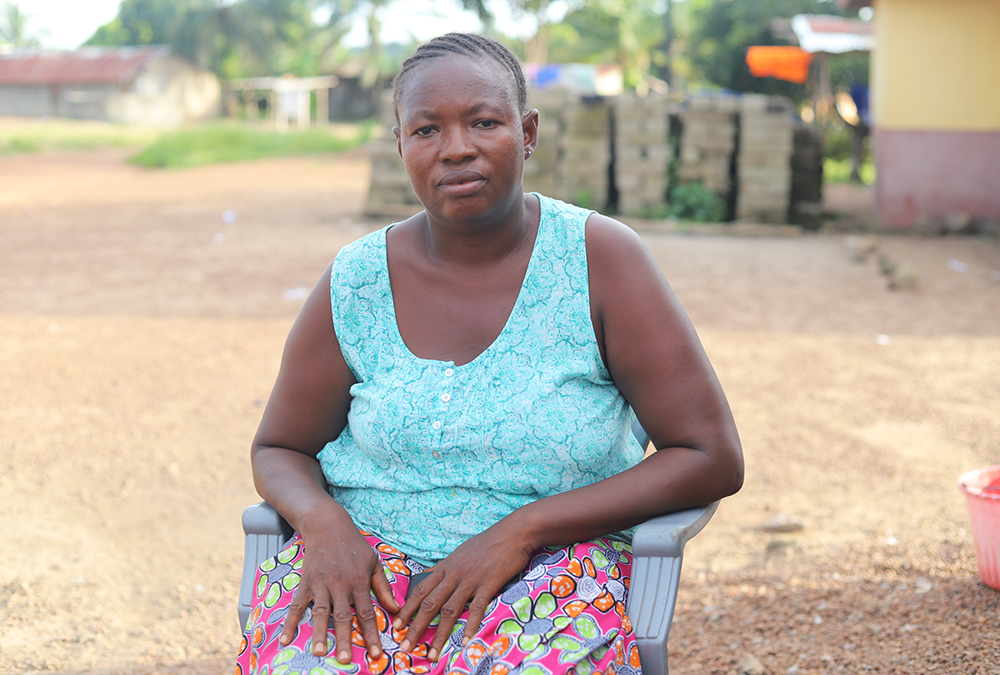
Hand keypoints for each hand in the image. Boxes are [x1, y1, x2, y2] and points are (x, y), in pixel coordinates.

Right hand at [279, 517, 399, 662]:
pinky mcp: (306, 582)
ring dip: (320, 633)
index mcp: (359, 582)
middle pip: (343, 616)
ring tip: (319, 652)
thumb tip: (396, 609)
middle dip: (345, 639)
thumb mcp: (374, 562)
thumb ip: (383, 587)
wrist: (328, 525)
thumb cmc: (354, 545)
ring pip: (321, 612)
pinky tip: (285, 639)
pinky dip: (290, 622)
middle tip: (346, 660)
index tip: (376, 654)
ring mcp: (321, 584)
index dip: (372, 634)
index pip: (367, 613)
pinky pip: (298, 605)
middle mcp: (340, 585)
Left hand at [392, 517, 534, 662]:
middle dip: (415, 627)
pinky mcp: (489, 584)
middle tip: (405, 646)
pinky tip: (466, 641)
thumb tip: (428, 576)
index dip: (407, 609)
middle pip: (430, 604)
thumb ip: (444, 567)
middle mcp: (454, 575)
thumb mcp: (459, 552)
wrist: (512, 532)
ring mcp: (471, 580)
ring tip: (431, 652)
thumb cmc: (487, 542)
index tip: (396, 625)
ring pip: (450, 610)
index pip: (420, 591)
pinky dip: (471, 626)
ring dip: (439, 634)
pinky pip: (477, 608)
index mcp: (446, 567)